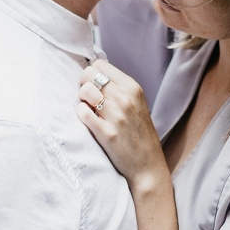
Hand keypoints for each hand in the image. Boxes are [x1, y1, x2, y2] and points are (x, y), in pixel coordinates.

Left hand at [78, 60, 165, 188]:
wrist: (148, 165)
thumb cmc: (139, 133)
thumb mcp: (137, 103)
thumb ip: (118, 88)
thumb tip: (91, 74)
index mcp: (133, 87)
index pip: (100, 64)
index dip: (92, 74)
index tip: (94, 86)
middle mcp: (125, 98)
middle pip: (89, 74)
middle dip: (84, 84)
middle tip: (88, 98)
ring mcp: (116, 115)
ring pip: (85, 91)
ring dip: (82, 99)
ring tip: (90, 110)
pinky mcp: (107, 133)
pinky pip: (82, 112)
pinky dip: (81, 114)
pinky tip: (89, 121)